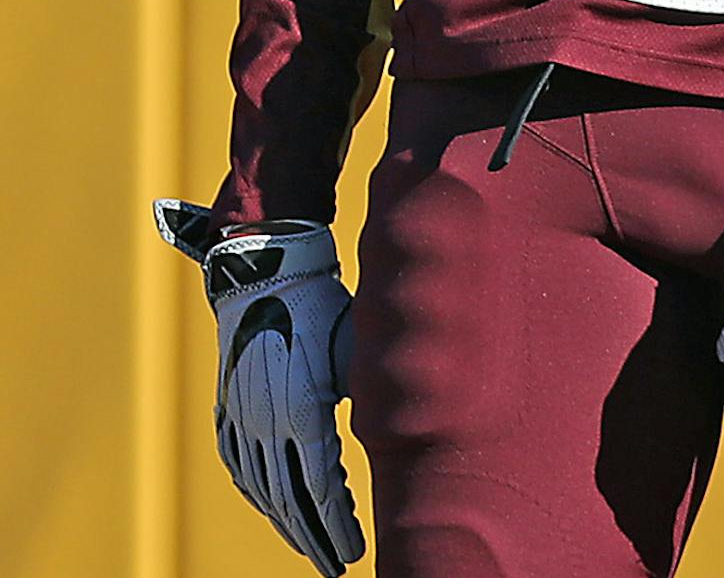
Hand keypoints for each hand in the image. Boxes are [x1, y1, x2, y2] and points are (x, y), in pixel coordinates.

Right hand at [154, 200, 365, 575]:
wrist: (266, 268)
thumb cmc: (323, 305)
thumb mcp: (354, 348)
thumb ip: (371, 395)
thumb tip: (402, 432)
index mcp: (300, 408)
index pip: (318, 488)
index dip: (336, 526)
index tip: (355, 552)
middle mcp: (263, 420)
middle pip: (288, 499)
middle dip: (314, 539)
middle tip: (337, 567)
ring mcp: (241, 415)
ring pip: (260, 487)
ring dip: (286, 522)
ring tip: (311, 548)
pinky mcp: (228, 406)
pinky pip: (239, 465)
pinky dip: (257, 493)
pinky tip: (272, 507)